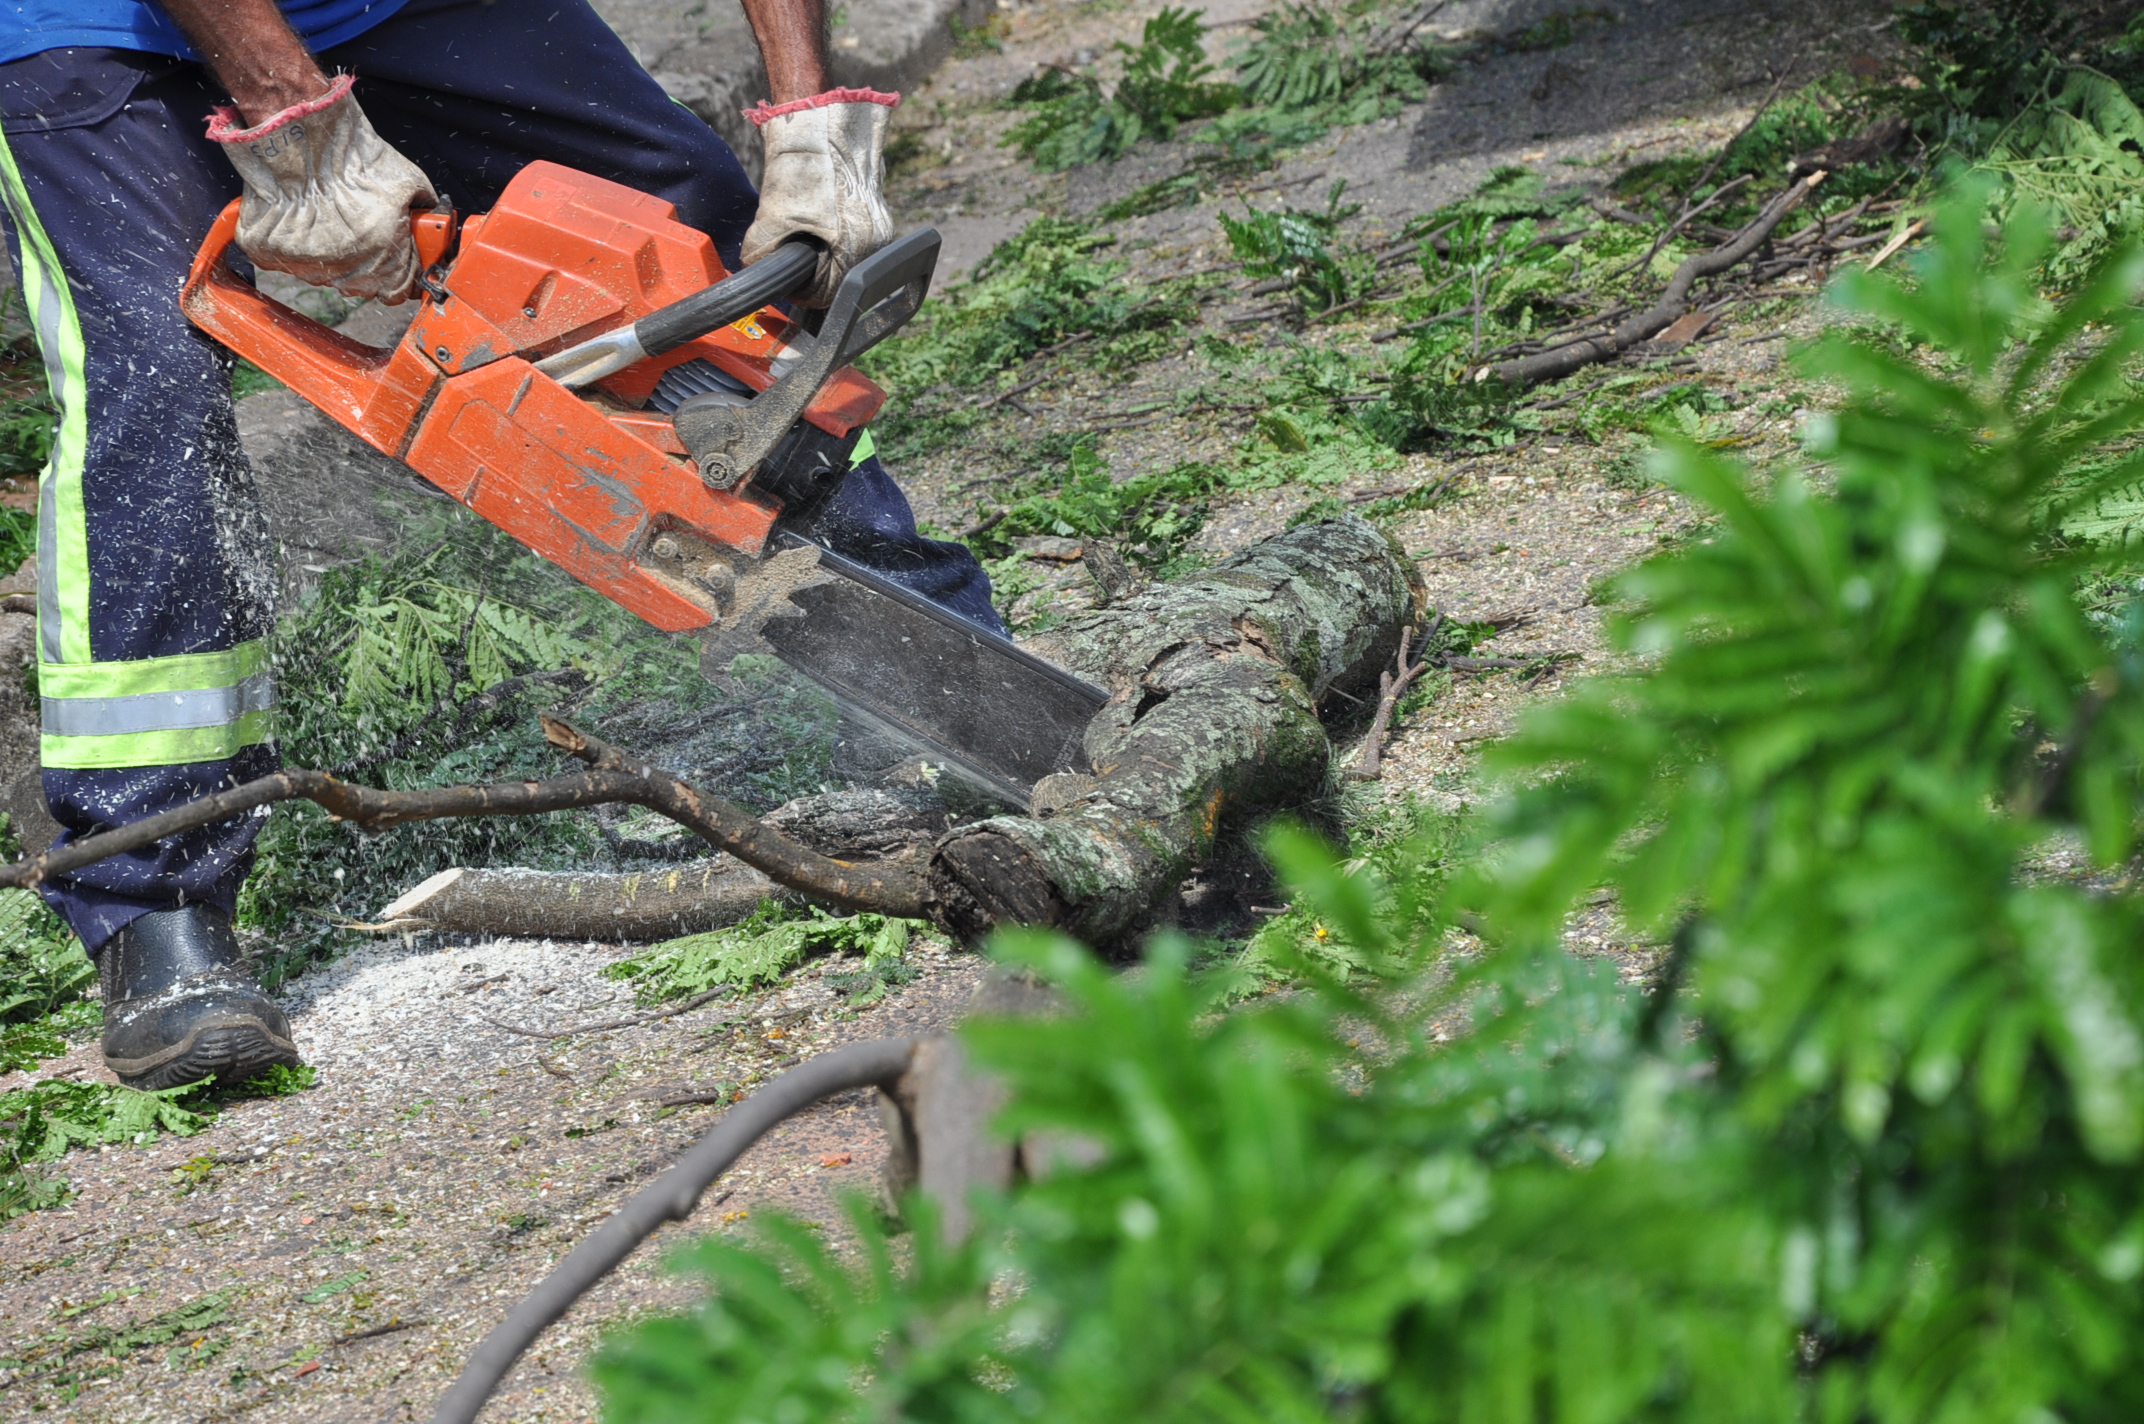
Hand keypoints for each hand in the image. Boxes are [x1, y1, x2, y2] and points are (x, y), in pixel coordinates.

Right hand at [207, 75, 437, 302]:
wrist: (299, 131)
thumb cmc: (352, 154)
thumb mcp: (408, 182)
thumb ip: (425, 215)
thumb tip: (432, 230)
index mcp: (382, 256)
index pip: (397, 292)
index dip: (399, 275)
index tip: (396, 260)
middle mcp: (343, 267)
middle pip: (362, 287)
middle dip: (367, 265)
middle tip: (360, 231)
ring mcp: (303, 263)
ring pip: (326, 276)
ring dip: (332, 255)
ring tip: (330, 216)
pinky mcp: (269, 252)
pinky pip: (287, 260)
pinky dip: (294, 245)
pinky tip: (302, 217)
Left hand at [740, 90, 898, 306]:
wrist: (822, 119)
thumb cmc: (803, 165)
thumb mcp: (773, 215)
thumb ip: (763, 253)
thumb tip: (758, 269)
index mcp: (857, 250)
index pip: (826, 293)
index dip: (799, 289)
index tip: (783, 274)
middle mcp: (876, 242)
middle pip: (837, 277)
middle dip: (810, 266)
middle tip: (787, 248)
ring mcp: (878, 224)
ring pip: (843, 256)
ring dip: (819, 248)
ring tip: (799, 224)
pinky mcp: (873, 207)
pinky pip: (849, 235)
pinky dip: (829, 230)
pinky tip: (813, 210)